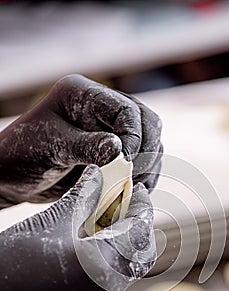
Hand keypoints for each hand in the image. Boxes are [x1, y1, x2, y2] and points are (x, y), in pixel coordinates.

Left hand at [0, 74, 162, 206]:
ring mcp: (110, 131)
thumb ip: (87, 147)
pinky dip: (142, 177)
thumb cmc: (22, 154)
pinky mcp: (113, 154)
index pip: (126, 110)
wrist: (13, 176)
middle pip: (146, 123)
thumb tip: (121, 150)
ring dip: (147, 167)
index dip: (134, 137)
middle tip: (135, 178)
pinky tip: (134, 191)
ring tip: (134, 188)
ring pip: (149, 143)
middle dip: (146, 151)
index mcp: (84, 95)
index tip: (125, 165)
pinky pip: (140, 162)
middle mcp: (102, 110)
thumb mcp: (52, 147)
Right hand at [0, 165, 155, 290]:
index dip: (142, 206)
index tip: (138, 188)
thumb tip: (98, 174)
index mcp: (103, 267)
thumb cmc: (12, 261)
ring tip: (109, 218)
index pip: (140, 231)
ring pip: (126, 269)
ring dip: (123, 242)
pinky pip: (110, 281)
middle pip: (140, 254)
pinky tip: (94, 241)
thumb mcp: (52, 222)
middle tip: (127, 203)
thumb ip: (83, 196)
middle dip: (138, 226)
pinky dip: (110, 259)